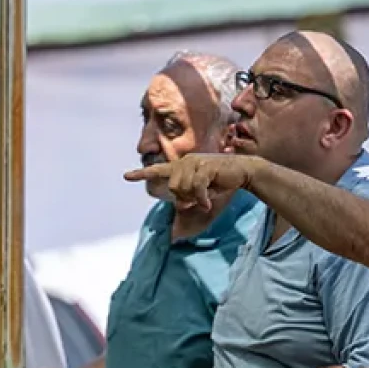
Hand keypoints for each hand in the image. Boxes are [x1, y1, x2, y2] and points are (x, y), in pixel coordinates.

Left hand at [124, 154, 257, 211]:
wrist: (243, 171)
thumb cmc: (221, 181)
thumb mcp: (201, 193)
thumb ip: (187, 198)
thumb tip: (180, 206)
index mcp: (182, 166)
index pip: (158, 170)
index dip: (141, 174)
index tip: (126, 176)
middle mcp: (185, 161)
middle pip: (172, 187)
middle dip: (184, 197)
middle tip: (198, 199)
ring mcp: (195, 163)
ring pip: (182, 188)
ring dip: (194, 198)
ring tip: (206, 197)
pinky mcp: (206, 167)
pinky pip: (196, 189)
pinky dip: (201, 199)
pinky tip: (207, 204)